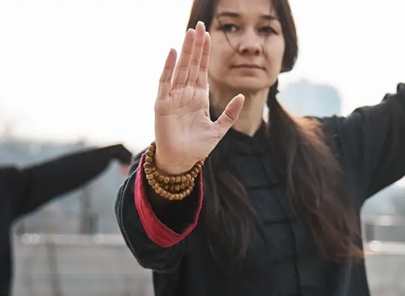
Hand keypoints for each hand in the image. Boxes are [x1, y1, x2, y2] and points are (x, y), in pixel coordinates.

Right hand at [153, 21, 243, 174]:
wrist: (181, 162)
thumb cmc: (197, 147)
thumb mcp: (219, 130)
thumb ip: (230, 113)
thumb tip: (242, 97)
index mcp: (199, 97)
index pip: (202, 70)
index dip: (205, 53)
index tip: (208, 34)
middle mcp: (185, 94)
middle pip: (191, 65)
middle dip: (196, 46)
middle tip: (199, 26)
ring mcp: (173, 97)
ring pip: (180, 69)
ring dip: (184, 51)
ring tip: (189, 33)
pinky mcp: (162, 104)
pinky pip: (165, 82)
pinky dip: (168, 67)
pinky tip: (172, 52)